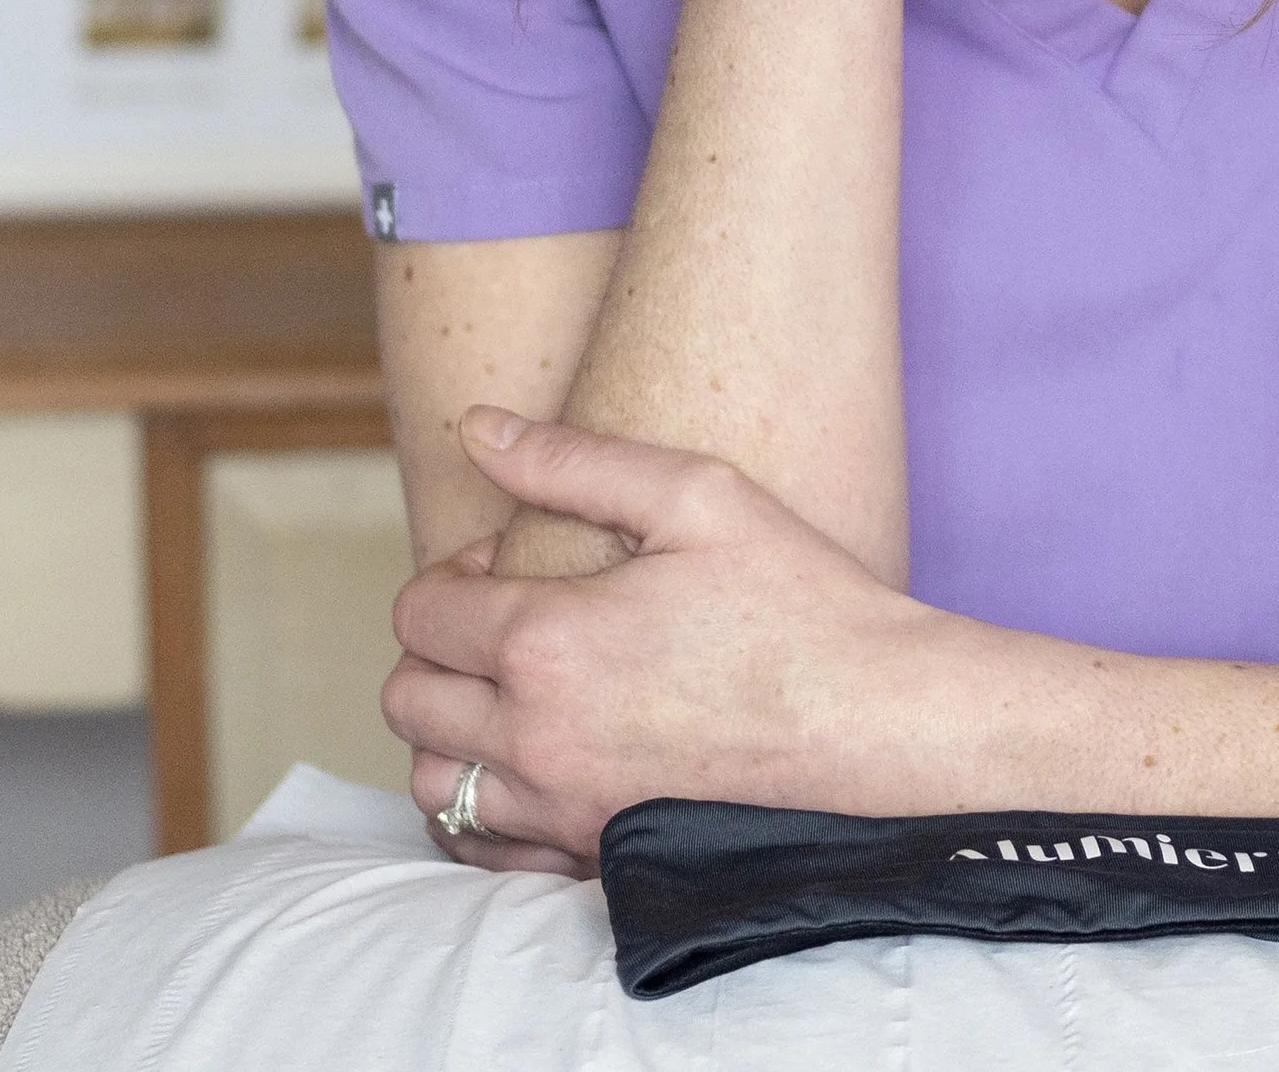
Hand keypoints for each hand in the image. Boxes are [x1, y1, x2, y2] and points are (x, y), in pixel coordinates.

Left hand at [388, 409, 977, 867]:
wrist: (871, 717)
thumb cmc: (795, 597)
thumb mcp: (695, 494)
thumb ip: (570, 460)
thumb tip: (476, 427)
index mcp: (549, 640)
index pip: (422, 611)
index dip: (454, 572)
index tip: (511, 561)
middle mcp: (538, 734)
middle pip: (408, 697)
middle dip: (436, 646)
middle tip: (506, 617)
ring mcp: (564, 805)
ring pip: (433, 780)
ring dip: (450, 727)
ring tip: (513, 687)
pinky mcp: (592, 852)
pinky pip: (482, 848)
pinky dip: (479, 805)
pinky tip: (528, 760)